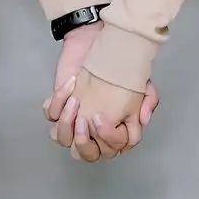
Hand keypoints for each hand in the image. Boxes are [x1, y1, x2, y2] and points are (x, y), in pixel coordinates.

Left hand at [44, 25, 155, 161]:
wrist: (97, 43)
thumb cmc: (120, 69)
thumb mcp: (141, 83)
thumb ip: (148, 101)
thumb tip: (143, 119)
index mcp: (112, 132)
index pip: (109, 151)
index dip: (107, 141)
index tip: (104, 118)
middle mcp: (91, 131)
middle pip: (84, 154)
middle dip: (83, 142)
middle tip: (85, 121)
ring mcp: (72, 120)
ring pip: (62, 139)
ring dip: (66, 124)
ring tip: (75, 102)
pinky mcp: (56, 106)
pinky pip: (50, 114)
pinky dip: (56, 102)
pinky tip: (70, 86)